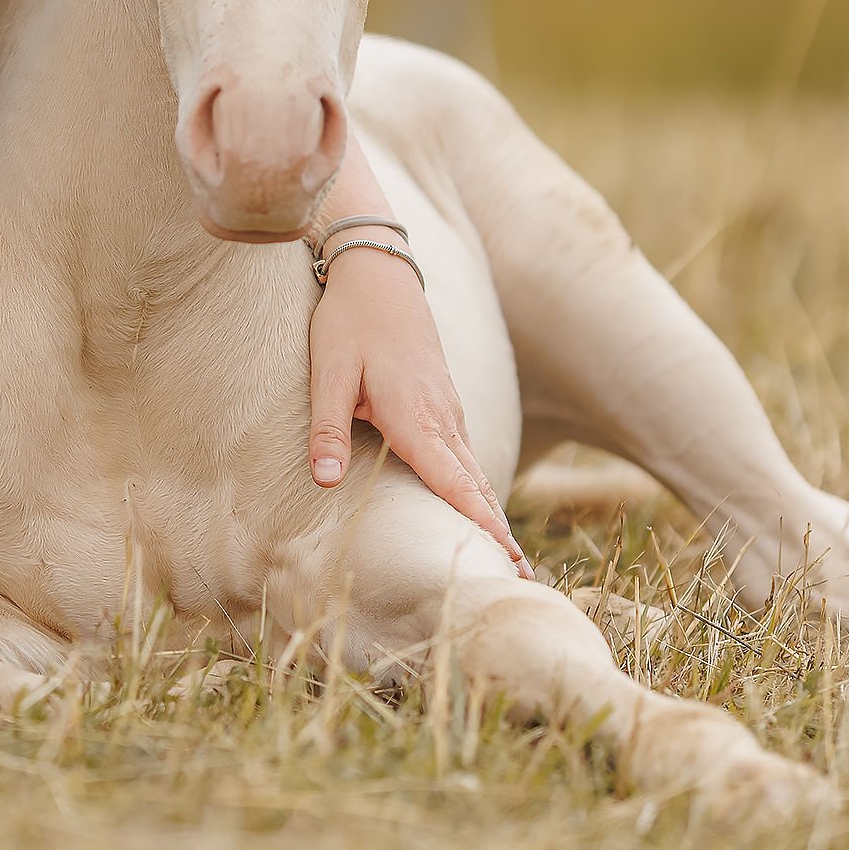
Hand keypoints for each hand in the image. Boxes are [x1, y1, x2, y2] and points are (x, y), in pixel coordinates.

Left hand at [308, 251, 532, 576]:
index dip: (480, 522)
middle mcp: (442, 415)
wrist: (377, 269)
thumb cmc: (348, 321)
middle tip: (524, 580)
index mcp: (415, 415)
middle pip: (477, 484)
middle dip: (499, 531)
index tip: (509, 560)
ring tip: (510, 557)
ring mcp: (448, 406)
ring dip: (492, 511)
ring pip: (475, 468)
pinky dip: (479, 485)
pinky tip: (479, 505)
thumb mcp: (328, 372)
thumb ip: (327, 429)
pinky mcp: (444, 399)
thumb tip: (323, 482)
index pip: (454, 482)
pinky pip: (466, 451)